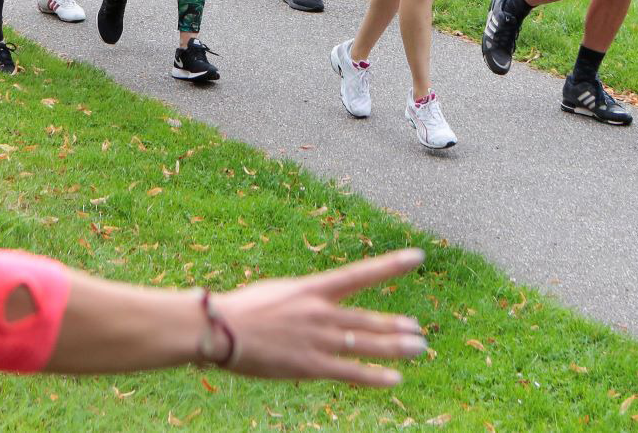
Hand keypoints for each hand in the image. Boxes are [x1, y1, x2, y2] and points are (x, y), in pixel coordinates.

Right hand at [212, 248, 427, 385]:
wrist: (219, 328)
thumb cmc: (240, 309)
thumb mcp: (276, 294)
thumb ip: (302, 301)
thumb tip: (317, 305)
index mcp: (311, 289)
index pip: (359, 274)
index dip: (391, 265)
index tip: (418, 257)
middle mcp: (321, 312)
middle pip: (368, 319)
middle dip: (396, 326)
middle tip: (418, 329)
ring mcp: (318, 339)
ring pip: (367, 344)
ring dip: (396, 347)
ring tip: (419, 348)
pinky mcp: (310, 365)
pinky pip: (350, 372)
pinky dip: (375, 376)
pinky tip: (394, 379)